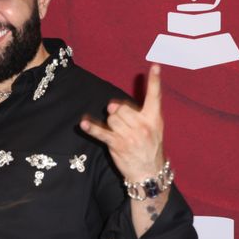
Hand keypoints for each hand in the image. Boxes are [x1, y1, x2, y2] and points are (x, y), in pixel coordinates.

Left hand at [79, 64, 165, 181]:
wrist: (149, 172)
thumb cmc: (149, 147)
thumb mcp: (153, 128)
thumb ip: (138, 113)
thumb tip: (113, 104)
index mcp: (154, 118)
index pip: (155, 96)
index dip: (155, 81)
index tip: (154, 66)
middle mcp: (143, 125)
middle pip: (121, 107)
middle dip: (118, 112)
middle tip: (123, 124)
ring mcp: (130, 136)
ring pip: (111, 118)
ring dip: (111, 123)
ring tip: (119, 133)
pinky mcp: (117, 145)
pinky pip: (101, 133)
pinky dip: (91, 128)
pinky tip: (83, 123)